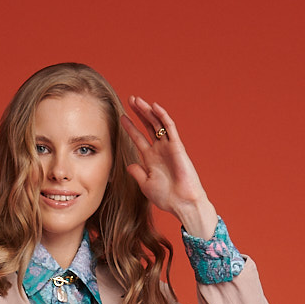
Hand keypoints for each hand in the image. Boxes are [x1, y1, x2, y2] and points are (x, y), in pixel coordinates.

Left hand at [121, 96, 217, 237]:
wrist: (182, 203)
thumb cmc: (166, 197)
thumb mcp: (146, 185)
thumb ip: (138, 173)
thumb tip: (129, 165)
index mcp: (151, 159)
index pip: (139, 138)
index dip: (131, 127)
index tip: (122, 118)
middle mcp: (160, 150)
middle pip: (148, 126)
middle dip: (139, 113)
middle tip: (130, 100)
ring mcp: (169, 147)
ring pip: (158, 123)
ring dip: (148, 111)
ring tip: (137, 100)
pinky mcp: (177, 146)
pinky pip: (170, 128)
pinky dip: (163, 116)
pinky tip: (154, 107)